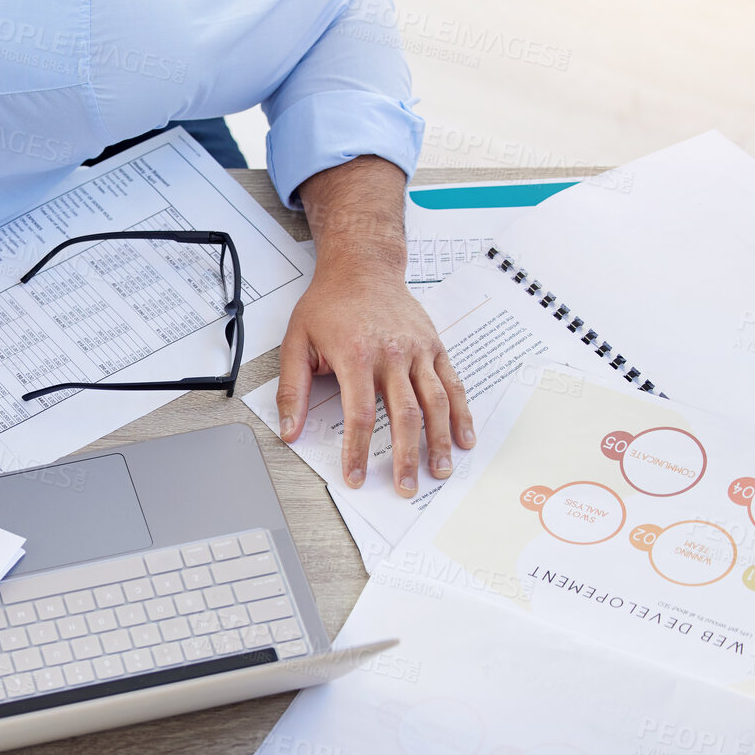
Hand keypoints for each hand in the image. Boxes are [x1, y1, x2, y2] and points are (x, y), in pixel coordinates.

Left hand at [275, 267, 474, 494]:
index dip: (358, 451)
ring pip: (436, 403)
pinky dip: (462, 413)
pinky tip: (465, 438)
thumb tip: (289, 430)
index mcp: (356, 356)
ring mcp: (418, 351)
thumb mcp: (296, 342)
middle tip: (405, 487)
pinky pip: (453, 383)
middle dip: (407, 456)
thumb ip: (292, 389)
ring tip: (440, 471)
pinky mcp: (434, 346)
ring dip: (441, 441)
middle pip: (406, 415)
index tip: (356, 477)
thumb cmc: (328, 304)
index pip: (360, 415)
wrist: (362, 267)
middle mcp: (392, 354)